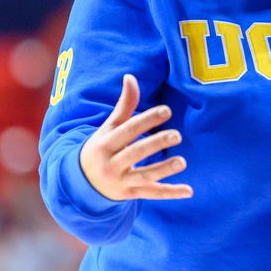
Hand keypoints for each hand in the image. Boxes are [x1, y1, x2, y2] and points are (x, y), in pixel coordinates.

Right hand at [79, 74, 192, 201]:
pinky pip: (152, 194)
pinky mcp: (130, 194)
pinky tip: (189, 191)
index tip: (166, 111)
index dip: (146, 120)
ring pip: (144, 176)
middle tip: (177, 135)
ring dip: (164, 170)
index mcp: (105, 143)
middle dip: (156, 144)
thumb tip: (130, 76)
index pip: (127, 130)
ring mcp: (121, 181)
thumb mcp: (109, 127)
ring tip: (182, 161)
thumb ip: (124, 105)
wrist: (82, 182)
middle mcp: (111, 163)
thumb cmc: (102, 147)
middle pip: (135, 152)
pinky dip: (171, 193)